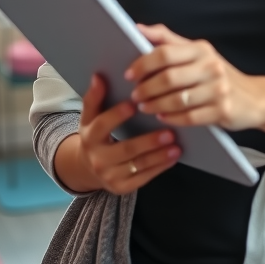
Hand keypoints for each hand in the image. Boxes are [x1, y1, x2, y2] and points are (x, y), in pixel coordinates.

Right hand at [61, 73, 181, 194]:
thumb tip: (98, 76)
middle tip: (169, 131)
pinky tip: (173, 157)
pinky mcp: (121, 187)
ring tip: (176, 145)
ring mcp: (109, 176)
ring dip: (158, 156)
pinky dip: (159, 168)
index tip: (134, 103)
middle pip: (125, 149)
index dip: (116, 115)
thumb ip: (95, 98)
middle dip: (148, 141)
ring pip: (137, 165)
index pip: (102, 125)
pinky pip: (142, 178)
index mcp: (89, 137)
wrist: (88, 168)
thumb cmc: (96, 135)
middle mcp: (97, 158)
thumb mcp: (90, 118)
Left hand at [126, 24, 264, 130]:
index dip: (143, 64)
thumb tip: (138, 28)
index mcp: (202, 49)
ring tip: (145, 106)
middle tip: (135, 95)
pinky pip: (189, 117)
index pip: (165, 53)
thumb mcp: (198, 52)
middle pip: (168, 78)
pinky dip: (171, 118)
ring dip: (155, 105)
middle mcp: (211, 67)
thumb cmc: (219, 75)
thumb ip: (168, 40)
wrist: (255, 98)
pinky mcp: (222, 110)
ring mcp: (218, 89)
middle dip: (146, 88)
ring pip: (177, 100)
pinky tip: (163, 116)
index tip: (130, 73)